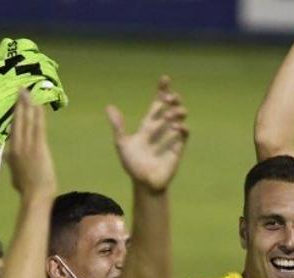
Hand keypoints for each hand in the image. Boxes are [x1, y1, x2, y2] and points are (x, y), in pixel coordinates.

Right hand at [5, 91, 55, 198]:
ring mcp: (27, 146)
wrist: (35, 196)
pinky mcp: (38, 147)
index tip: (14, 103)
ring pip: (26, 121)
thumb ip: (11, 163)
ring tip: (26, 91)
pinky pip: (38, 126)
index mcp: (11, 152)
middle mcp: (17, 146)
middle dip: (18, 104)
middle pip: (17, 120)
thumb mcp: (15, 174)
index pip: (12, 129)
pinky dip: (37, 114)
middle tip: (19, 89)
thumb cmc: (27, 188)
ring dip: (26, 104)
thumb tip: (6, 156)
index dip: (13, 114)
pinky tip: (38, 104)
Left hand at [107, 77, 189, 192]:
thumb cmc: (133, 165)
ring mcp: (171, 136)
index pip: (157, 103)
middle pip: (171, 106)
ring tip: (170, 115)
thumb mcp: (122, 144)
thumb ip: (118, 126)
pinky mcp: (178, 147)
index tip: (164, 79)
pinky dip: (182, 128)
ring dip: (177, 112)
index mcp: (148, 124)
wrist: (143, 183)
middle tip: (168, 98)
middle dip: (172, 98)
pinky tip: (176, 126)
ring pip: (180, 117)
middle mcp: (161, 127)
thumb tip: (109, 107)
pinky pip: (184, 133)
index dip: (162, 90)